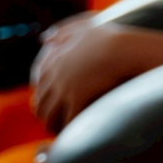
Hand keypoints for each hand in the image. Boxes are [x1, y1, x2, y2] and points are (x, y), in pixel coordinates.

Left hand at [31, 16, 153, 130]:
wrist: (122, 48)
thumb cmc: (108, 36)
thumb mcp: (82, 28)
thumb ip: (63, 32)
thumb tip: (45, 38)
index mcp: (55, 59)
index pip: (40, 81)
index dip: (40, 93)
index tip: (43, 101)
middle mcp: (55, 75)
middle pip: (41, 99)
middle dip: (42, 112)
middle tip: (47, 120)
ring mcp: (64, 87)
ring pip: (49, 112)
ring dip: (50, 123)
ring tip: (55, 131)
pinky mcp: (77, 97)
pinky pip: (67, 118)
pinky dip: (67, 128)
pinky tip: (71, 134)